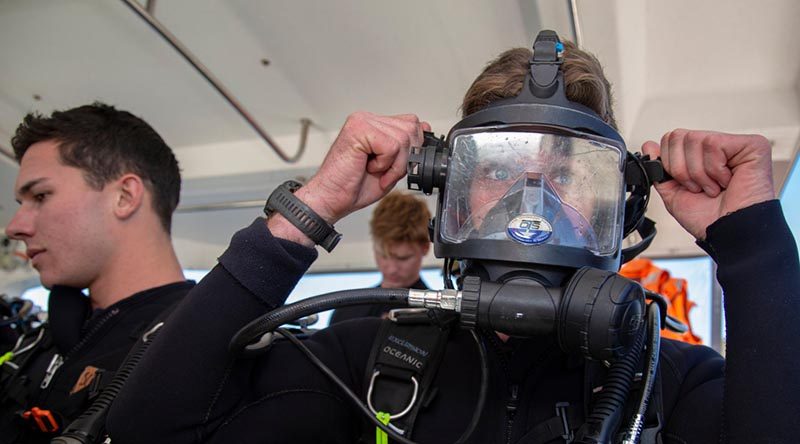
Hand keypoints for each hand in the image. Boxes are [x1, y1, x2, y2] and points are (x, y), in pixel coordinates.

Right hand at [268, 112, 428, 246]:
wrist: (331, 199)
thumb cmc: (353, 186)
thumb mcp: (391, 166)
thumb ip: (406, 148)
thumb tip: (425, 128)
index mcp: (374, 124)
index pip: (410, 123)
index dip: (411, 148)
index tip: (394, 166)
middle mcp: (367, 119)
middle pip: (411, 128)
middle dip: (404, 157)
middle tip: (383, 172)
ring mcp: (362, 121)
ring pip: (404, 138)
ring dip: (394, 163)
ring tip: (375, 171)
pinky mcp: (359, 130)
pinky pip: (392, 146)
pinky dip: (386, 164)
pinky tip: (369, 168)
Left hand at [642, 130, 774, 239]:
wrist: (728, 233)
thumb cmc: (709, 218)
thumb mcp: (674, 193)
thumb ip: (661, 169)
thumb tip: (649, 146)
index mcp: (701, 158)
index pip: (671, 139)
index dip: (670, 163)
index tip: (684, 184)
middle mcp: (718, 148)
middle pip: (678, 136)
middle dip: (682, 170)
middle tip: (699, 188)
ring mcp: (736, 144)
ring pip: (694, 140)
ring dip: (699, 173)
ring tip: (714, 187)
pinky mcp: (753, 144)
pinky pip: (712, 144)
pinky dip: (714, 170)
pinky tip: (726, 181)